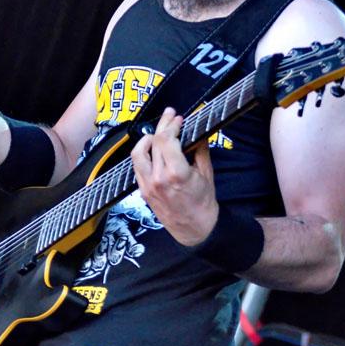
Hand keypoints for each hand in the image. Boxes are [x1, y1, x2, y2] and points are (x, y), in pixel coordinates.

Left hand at [131, 107, 218, 246]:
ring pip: (138, 153)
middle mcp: (158, 179)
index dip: (171, 124)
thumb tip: (196, 131)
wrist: (195, 229)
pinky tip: (152, 150)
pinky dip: (143, 154)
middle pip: (153, 142)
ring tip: (156, 132)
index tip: (178, 118)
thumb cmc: (203, 203)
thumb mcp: (207, 173)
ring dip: (146, 139)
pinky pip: (137, 167)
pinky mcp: (143, 191)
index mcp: (176, 174)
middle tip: (170, 116)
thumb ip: (200, 149)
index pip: (166, 140)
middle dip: (162, 125)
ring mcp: (147, 186)